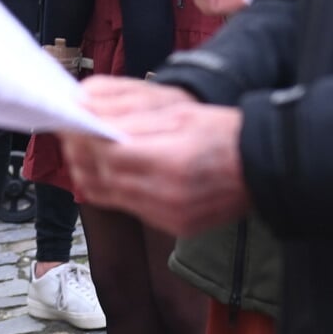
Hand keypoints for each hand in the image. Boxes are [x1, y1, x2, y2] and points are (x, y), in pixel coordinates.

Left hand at [62, 77, 249, 235]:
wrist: (262, 167)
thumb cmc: (222, 132)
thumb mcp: (177, 108)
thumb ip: (127, 110)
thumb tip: (85, 105)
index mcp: (172, 160)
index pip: (108, 153)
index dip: (82, 137)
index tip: (69, 122)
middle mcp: (169, 195)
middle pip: (103, 176)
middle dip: (80, 154)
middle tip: (71, 134)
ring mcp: (170, 216)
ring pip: (110, 196)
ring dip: (90, 172)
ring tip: (85, 151)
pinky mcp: (172, 228)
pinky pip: (129, 208)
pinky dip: (113, 189)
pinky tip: (111, 171)